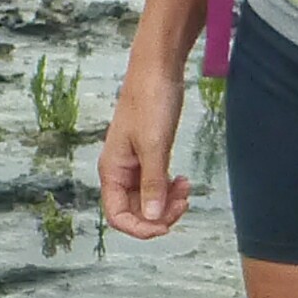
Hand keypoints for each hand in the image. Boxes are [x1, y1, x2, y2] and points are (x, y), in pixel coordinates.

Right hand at [100, 60, 191, 237]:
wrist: (158, 69)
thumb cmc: (149, 101)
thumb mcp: (153, 146)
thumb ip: (152, 184)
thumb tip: (153, 218)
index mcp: (112, 171)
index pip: (117, 216)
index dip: (140, 228)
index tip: (164, 226)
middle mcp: (120, 171)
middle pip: (136, 211)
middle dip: (160, 214)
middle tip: (183, 202)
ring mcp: (135, 164)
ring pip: (149, 200)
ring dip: (168, 202)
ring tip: (186, 189)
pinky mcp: (150, 155)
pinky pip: (157, 184)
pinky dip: (170, 189)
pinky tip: (183, 181)